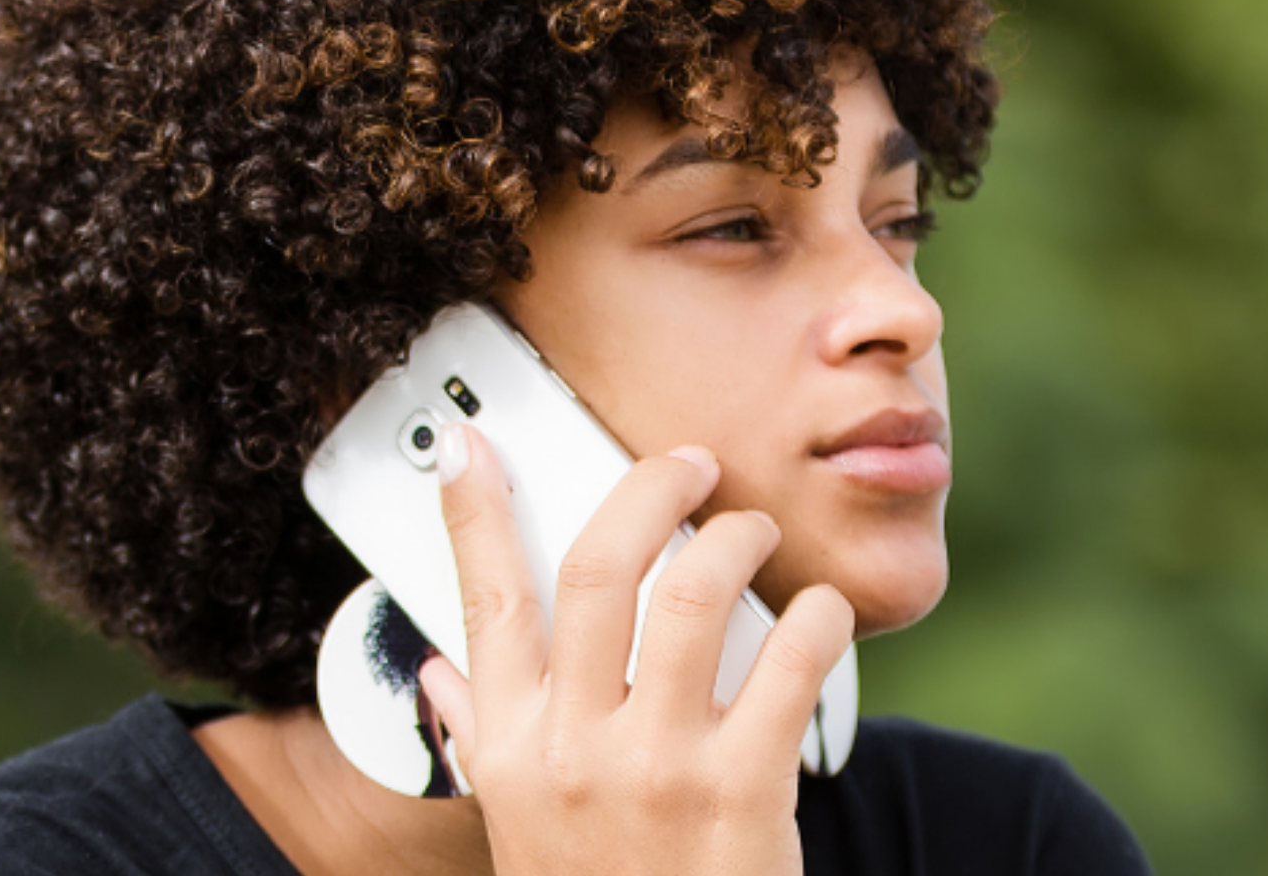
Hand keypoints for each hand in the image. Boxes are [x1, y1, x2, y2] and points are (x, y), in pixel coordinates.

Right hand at [415, 424, 854, 875]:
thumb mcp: (516, 824)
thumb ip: (482, 735)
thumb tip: (444, 671)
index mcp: (510, 746)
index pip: (483, 600)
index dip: (472, 510)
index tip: (469, 443)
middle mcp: (572, 748)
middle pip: (600, 566)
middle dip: (650, 488)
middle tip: (688, 465)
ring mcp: (657, 768)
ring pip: (697, 592)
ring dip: (737, 540)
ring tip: (752, 535)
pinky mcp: (743, 790)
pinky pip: (790, 661)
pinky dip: (817, 619)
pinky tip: (822, 617)